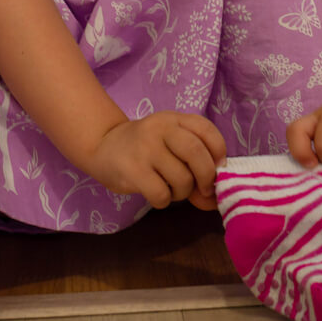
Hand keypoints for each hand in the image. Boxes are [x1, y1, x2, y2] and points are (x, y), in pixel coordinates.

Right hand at [87, 112, 226, 209]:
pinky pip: (162, 194)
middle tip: (203, 189)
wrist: (103, 146)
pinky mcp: (132, 170)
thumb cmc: (145, 149)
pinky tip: (155, 193)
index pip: (207, 131)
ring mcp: (145, 148)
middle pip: (196, 153)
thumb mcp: (170, 145)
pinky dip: (164, 200)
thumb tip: (214, 202)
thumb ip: (194, 166)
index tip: (217, 168)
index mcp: (173, 119)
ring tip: (170, 188)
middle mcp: (160, 128)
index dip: (219, 153)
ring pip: (182, 179)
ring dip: (182, 192)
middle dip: (207, 177)